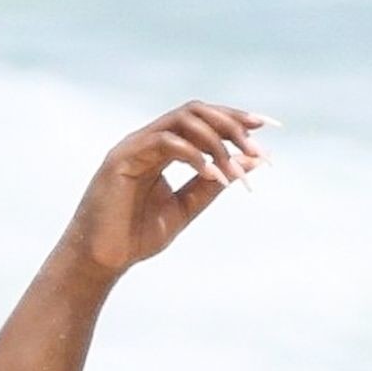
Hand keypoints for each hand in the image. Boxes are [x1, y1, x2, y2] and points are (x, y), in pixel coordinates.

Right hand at [59, 100, 274, 277]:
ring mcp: (135, 145)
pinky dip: (193, 155)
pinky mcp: (123, 157)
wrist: (102, 259)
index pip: (205, 120)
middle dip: (233, 125)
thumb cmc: (136, 235)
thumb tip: (250, 161)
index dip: (237, 118)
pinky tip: (213, 175)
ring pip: (183, 121)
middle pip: (197, 111)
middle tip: (259, 148)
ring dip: (217, 141)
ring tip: (238, 170)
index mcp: (164, 148)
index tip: (270, 127)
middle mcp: (150, 139)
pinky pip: (164, 143)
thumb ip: (213, 184)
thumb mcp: (185, 208)